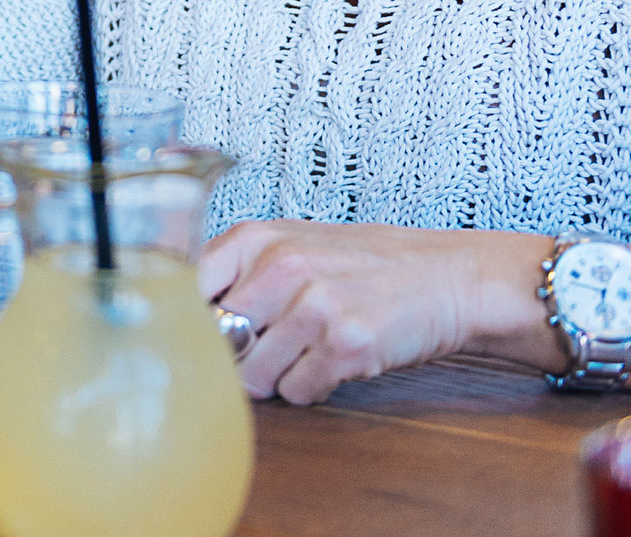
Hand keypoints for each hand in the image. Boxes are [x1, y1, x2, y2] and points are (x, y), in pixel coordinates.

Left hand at [197, 219, 499, 404]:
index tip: (201, 339)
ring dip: (277, 377)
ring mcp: (314, 306)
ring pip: (255, 375)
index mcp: (256, 238)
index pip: (187, 290)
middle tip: (267, 352)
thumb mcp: (293, 243)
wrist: (445, 277)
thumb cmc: (362, 264)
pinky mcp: (345, 345)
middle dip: (239, 359)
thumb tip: (185, 318)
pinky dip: (309, 389)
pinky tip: (330, 364)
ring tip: (306, 353)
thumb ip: (240, 272)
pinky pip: (296, 391)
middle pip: (220, 343)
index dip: (190, 324)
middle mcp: (281, 267)